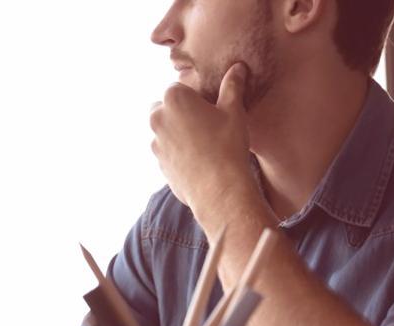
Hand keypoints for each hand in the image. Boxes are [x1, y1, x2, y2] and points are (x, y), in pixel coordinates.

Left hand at [150, 62, 259, 234]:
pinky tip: (199, 160)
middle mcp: (158, 118)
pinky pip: (168, 151)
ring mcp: (155, 142)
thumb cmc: (228, 145)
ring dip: (179, 133)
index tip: (210, 108)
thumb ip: (233, 86)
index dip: (196, 97)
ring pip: (166, 130)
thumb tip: (238, 67)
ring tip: (205, 145)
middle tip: (207, 125)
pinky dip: (179, 152)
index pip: (180, 88)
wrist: (219, 189)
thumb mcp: (234, 111)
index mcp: (173, 98)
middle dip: (182, 112)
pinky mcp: (159, 163)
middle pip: (168, 107)